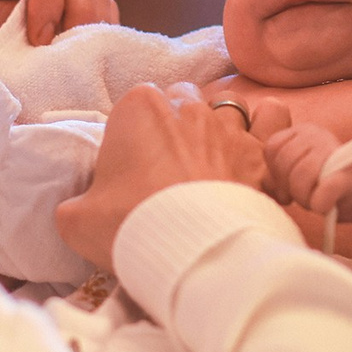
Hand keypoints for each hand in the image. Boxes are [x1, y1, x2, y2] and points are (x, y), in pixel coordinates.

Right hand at [55, 83, 264, 271]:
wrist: (189, 252)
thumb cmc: (129, 225)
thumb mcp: (76, 219)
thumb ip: (75, 203)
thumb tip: (79, 209)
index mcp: (138, 108)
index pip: (135, 105)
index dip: (133, 134)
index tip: (131, 167)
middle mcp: (187, 107)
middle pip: (180, 100)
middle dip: (175, 123)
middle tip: (168, 165)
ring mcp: (228, 127)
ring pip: (227, 106)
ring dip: (219, 126)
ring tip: (211, 159)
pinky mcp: (262, 153)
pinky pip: (275, 119)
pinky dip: (270, 128)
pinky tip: (259, 147)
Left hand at [262, 113, 351, 219]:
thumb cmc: (322, 185)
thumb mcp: (295, 175)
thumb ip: (277, 174)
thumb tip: (267, 184)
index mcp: (301, 132)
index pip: (273, 148)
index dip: (275, 172)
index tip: (286, 186)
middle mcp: (317, 135)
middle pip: (285, 162)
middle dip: (289, 187)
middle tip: (302, 197)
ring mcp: (335, 152)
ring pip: (301, 176)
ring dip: (304, 198)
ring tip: (314, 201)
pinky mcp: (348, 174)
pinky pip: (324, 190)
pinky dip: (320, 202)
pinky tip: (324, 206)